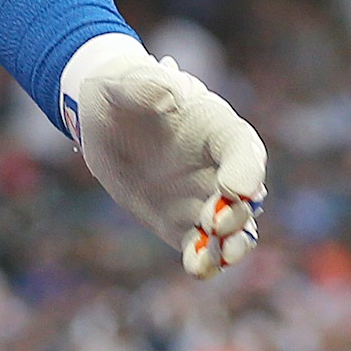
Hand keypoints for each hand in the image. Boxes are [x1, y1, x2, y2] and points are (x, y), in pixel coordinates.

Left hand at [63, 35, 266, 278]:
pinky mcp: (183, 223)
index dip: (246, 170)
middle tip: (216, 223)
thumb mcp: (123, 82)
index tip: (236, 188)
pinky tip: (197, 268)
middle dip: (237, 215)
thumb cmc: (121, 93)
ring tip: (222, 256)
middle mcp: (220, 169)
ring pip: (233, 229)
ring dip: (233, 244)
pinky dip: (204, 259)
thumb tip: (166, 94)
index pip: (244, 150)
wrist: (104, 120)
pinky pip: (200, 246)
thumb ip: (144, 85)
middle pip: (246, 198)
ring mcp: (205, 199)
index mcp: (217, 128)